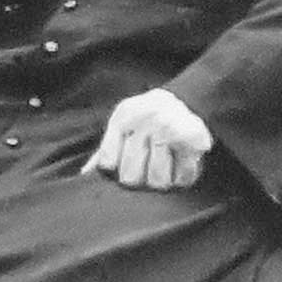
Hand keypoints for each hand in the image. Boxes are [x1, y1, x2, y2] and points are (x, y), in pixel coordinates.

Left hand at [84, 88, 213, 191]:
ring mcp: (171, 130)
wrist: (186, 99)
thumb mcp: (121, 124)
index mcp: (123, 118)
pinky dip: (182, 177)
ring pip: (157, 182)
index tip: (123, 160)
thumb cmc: (145, 118)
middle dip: (138, 178)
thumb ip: (104, 149)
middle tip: (147, 165)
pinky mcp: (195, 141)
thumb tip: (86, 174)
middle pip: (131, 178)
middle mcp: (146, 122)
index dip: (115, 168)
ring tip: (165, 163)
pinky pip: (183, 178)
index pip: (108, 163)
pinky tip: (181, 163)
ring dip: (162, 179)